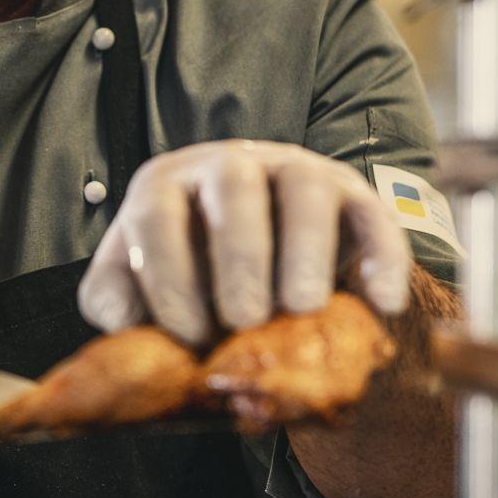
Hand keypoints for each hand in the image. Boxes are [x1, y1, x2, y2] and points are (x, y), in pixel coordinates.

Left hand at [77, 141, 411, 345]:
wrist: (257, 252)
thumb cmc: (187, 271)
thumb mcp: (136, 281)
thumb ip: (115, 298)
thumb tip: (119, 318)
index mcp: (166, 185)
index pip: (156, 214)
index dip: (167, 272)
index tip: (188, 332)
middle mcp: (230, 165)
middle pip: (235, 187)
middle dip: (239, 254)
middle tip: (244, 319)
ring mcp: (294, 171)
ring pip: (304, 188)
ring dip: (305, 247)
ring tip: (302, 307)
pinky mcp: (350, 193)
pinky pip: (372, 213)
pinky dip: (382, 255)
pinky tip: (381, 303)